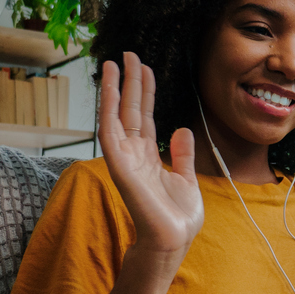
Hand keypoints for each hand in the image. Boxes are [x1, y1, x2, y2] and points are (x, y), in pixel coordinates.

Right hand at [98, 52, 203, 263]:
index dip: (146, 91)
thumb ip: (183, 154)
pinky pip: (109, 131)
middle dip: (131, 81)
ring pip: (118, 115)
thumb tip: (182, 129)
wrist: (172, 241)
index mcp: (149, 156)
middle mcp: (134, 153)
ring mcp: (124, 158)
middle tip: (129, 53)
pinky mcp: (119, 165)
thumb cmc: (178, 218)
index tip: (145, 67)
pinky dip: (108, 108)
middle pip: (132, 109)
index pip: (146, 116)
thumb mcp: (186, 178)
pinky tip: (109, 87)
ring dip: (116, 88)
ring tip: (115, 61)